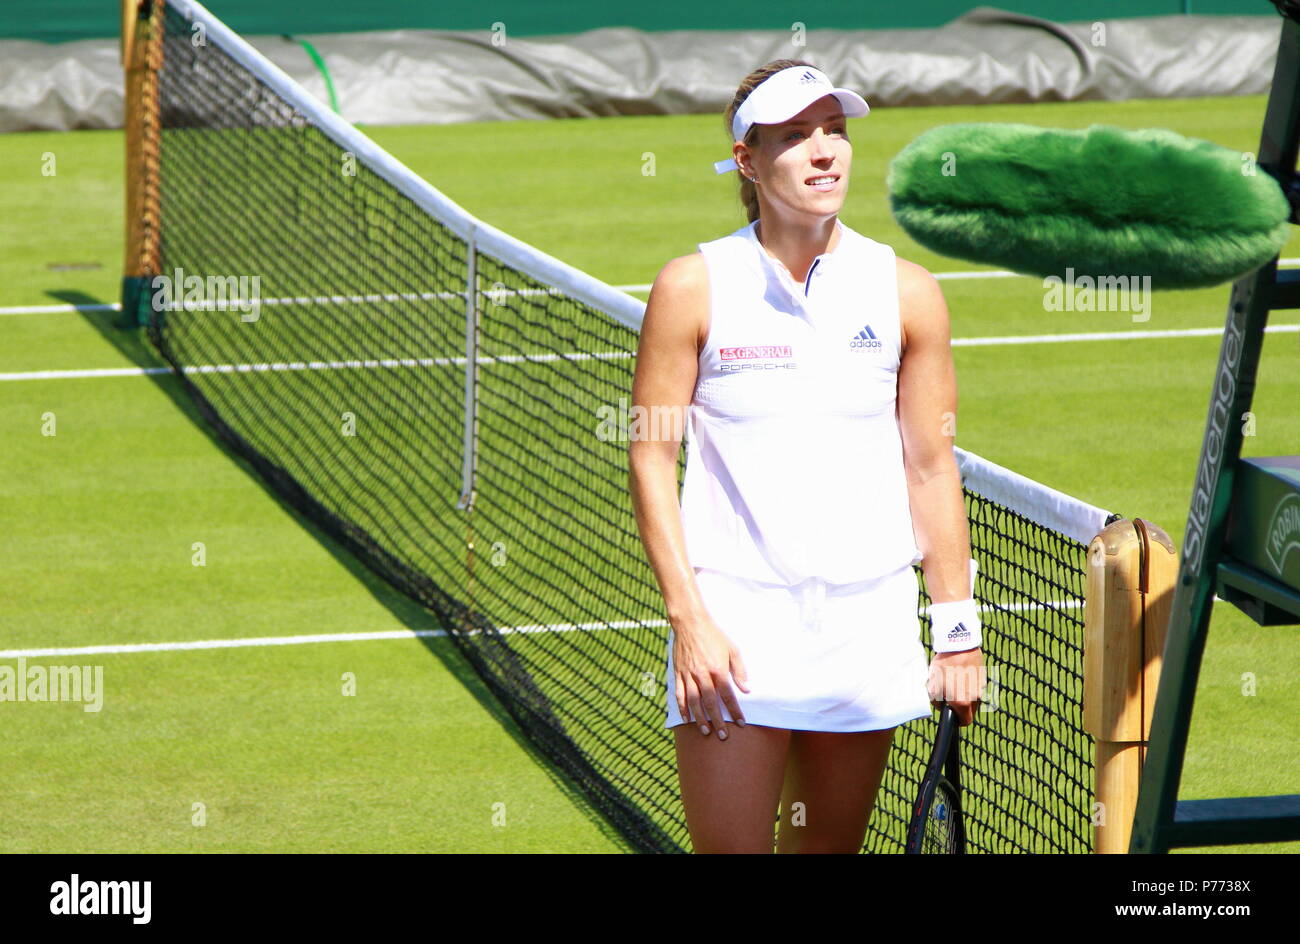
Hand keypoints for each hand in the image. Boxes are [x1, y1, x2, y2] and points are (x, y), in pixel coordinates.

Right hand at [672, 615, 749, 738]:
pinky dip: (682, 708)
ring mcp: (688, 675)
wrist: (691, 623)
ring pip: (694, 702)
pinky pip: (679, 694)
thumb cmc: (714, 636)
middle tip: (723, 736)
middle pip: (710, 703)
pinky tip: (687, 718)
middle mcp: (702, 675)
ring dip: (700, 718)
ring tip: (706, 731)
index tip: (741, 723)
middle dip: (718, 721)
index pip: (728, 696)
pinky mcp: (678, 673)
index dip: (735, 711)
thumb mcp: (732, 649)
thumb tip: (747, 689)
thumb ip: (739, 670)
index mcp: (718, 669)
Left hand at [927, 647, 983, 725]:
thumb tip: (942, 705)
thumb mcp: (933, 685)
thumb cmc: (944, 666)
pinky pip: (976, 686)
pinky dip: (969, 684)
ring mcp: (981, 687)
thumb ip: (937, 700)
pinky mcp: (983, 677)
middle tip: (950, 696)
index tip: (952, 715)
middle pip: (970, 710)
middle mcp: (975, 697)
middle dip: (960, 707)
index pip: (965, 721)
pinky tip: (960, 673)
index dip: (957, 720)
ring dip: (965, 694)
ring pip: (973, 698)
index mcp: (962, 702)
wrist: (958, 646)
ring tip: (954, 681)